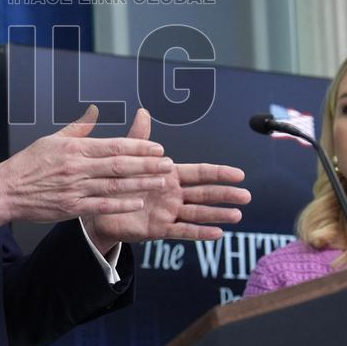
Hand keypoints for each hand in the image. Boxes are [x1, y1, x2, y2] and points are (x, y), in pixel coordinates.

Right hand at [0, 105, 172, 232]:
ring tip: (162, 181)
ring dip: (141, 183)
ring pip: (114, 185)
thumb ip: (78, 128)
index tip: (157, 147)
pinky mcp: (71, 208)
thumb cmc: (28, 163)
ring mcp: (75, 189)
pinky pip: (101, 205)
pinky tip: (138, 201)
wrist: (6, 190)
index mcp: (74, 148)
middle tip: (169, 164)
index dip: (138, 147)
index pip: (113, 145)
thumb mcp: (52, 139)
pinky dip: (121, 204)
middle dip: (147, 164)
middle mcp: (77, 167)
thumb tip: (95, 110)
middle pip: (119, 165)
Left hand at [82, 109, 250, 253]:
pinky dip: (199, 232)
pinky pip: (182, 231)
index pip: (200, 173)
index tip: (240, 174)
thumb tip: (143, 111)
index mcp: (170, 175)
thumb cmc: (117, 181)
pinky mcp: (159, 228)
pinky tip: (217, 233)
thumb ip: (139, 139)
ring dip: (217, 214)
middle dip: (225, 194)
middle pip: (205, 193)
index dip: (219, 173)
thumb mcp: (128, 158)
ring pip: (197, 213)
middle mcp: (174, 194)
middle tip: (247, 195)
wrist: (99, 208)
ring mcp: (169, 212)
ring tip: (237, 215)